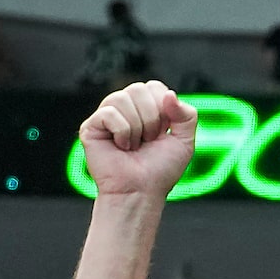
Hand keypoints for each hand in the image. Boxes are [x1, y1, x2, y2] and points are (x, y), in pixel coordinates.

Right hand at [77, 81, 197, 200]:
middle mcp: (125, 107)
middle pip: (139, 89)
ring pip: (122, 98)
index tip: (162, 132)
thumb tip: (169, 94)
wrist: (141, 191)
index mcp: (145, 106)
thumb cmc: (160, 170)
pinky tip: (121, 146)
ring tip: (134, 145)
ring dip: (136, 127)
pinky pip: (109, 113)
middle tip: (148, 140)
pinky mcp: (91, 126)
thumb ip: (187, 115)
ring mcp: (107, 115)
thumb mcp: (185, 141)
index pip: (155, 87)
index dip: (163, 109)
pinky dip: (122, 132)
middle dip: (151, 118)